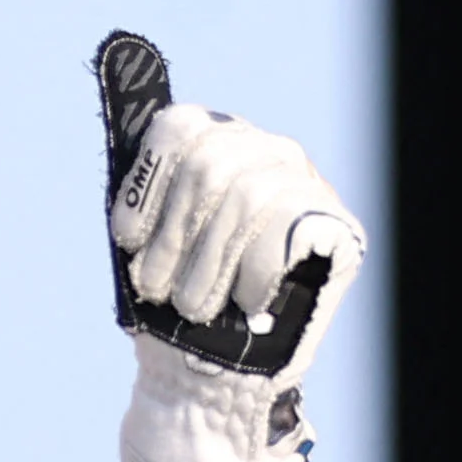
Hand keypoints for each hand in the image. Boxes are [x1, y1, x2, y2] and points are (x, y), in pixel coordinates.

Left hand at [106, 105, 364, 384]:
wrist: (224, 373)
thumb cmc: (179, 302)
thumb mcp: (148, 247)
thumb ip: (143, 194)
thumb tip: (122, 88)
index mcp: (217, 144)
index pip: (181, 129)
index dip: (148, 184)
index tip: (128, 239)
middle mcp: (267, 151)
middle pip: (210, 163)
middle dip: (174, 236)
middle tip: (156, 287)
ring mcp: (308, 187)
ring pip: (247, 197)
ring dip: (208, 264)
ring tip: (192, 306)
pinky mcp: (339, 229)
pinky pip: (291, 230)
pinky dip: (255, 273)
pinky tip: (244, 302)